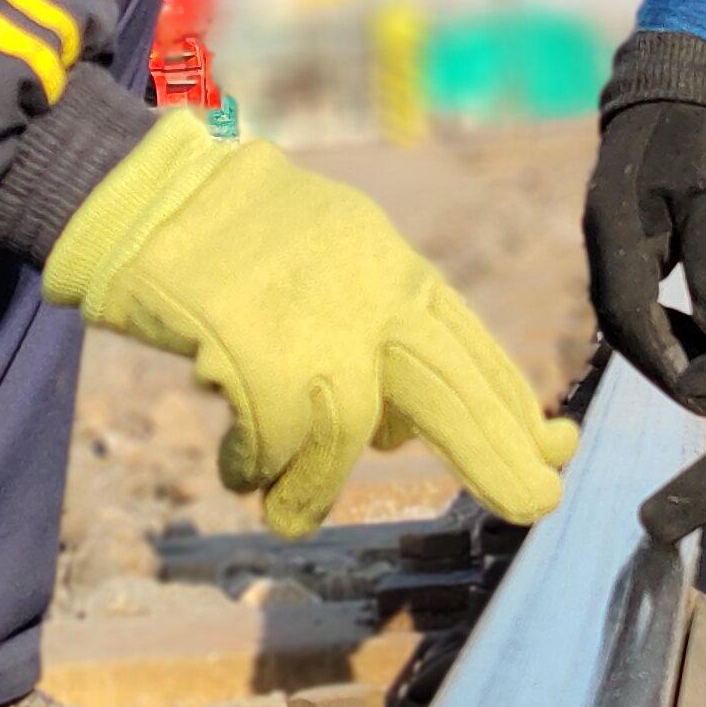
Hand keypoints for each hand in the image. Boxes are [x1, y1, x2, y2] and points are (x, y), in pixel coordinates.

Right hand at [47, 113, 578, 534]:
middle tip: (537, 503)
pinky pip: (275, 446)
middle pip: (451, 389)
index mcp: (393, 273)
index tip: (555, 450)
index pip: (471, 350)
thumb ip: (374, 334)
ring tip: (286, 509)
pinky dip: (256, 470)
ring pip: (349, 434)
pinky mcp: (260, 354)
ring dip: (313, 485)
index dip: (515, 408)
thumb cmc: (233, 239)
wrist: (149, 198)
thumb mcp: (334, 267)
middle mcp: (369, 296)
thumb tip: (401, 431)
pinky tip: (238, 468)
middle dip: (496, 454)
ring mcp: (317, 326)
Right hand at [585, 32, 705, 405]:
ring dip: (661, 345)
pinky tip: (694, 327)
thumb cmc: (698, 135)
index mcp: (615, 233)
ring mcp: (606, 239)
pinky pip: (633, 292)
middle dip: (661, 365)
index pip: (630, 320)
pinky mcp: (621, 236)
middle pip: (620, 326)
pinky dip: (660, 319)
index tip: (702, 397)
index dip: (665, 366)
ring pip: (624, 312)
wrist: (672, 83)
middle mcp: (600, 242)